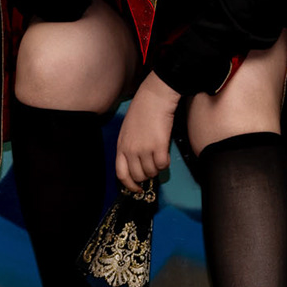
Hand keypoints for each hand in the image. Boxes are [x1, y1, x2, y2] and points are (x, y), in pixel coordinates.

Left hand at [115, 74, 179, 191]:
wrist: (154, 98)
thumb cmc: (142, 111)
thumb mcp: (127, 131)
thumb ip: (129, 148)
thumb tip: (137, 165)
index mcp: (121, 146)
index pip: (121, 174)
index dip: (129, 185)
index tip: (136, 188)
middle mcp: (131, 150)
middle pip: (138, 175)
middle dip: (146, 176)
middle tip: (152, 168)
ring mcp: (144, 149)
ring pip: (151, 172)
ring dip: (156, 168)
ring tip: (158, 158)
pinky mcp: (159, 146)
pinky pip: (163, 165)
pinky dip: (165, 163)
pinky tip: (165, 154)